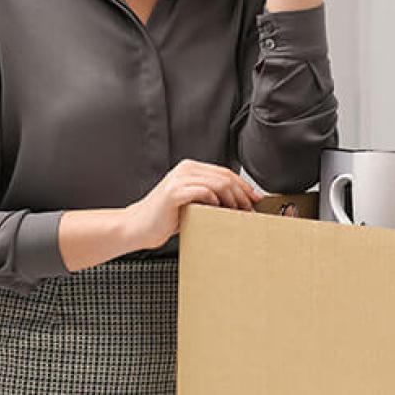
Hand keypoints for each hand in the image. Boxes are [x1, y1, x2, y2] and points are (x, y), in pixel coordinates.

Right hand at [121, 159, 262, 250]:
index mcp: (191, 168)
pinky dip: (216, 202)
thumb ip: (210, 197)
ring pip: (218, 183)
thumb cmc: (166, 218)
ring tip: (239, 213)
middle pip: (225, 177)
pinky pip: (203, 192)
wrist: (138, 227)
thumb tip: (239, 203)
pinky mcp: (174, 192)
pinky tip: (220, 212)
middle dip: (243, 194)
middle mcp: (186, 169)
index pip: (225, 172)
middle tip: (251, 210)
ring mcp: (179, 179)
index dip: (244, 186)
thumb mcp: (192, 202)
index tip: (256, 199)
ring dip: (233, 199)